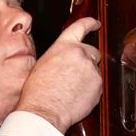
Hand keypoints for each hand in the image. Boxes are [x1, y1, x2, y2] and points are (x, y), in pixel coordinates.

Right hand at [15, 17, 101, 132]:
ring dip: (87, 77)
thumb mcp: (42, 64)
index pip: (80, 26)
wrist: (43, 112)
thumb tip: (64, 60)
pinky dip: (91, 90)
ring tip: (71, 90)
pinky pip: (97, 85)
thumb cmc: (37, 92)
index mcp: (63, 46)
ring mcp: (91, 68)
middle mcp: (80, 53)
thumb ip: (59, 56)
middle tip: (75, 74)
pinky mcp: (98, 84)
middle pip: (92, 51)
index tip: (96, 23)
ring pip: (94, 70)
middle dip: (87, 60)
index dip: (90, 23)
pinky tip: (76, 97)